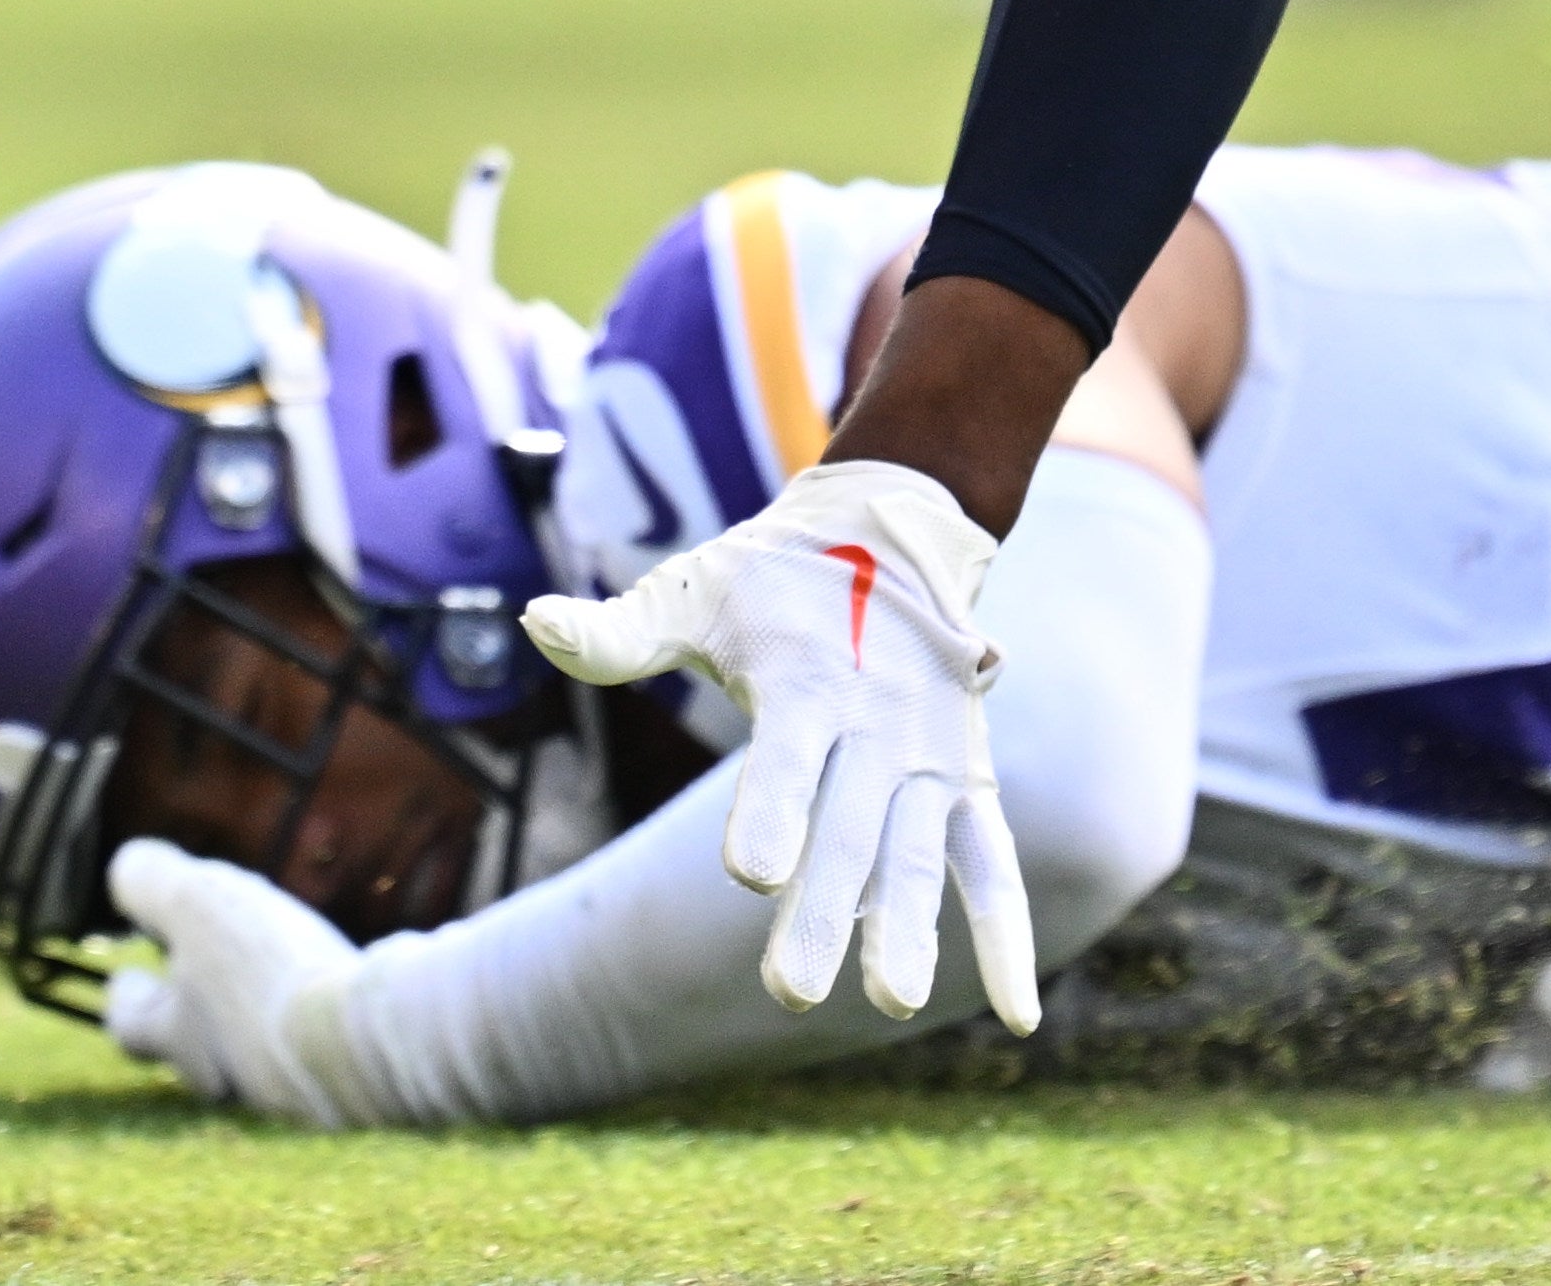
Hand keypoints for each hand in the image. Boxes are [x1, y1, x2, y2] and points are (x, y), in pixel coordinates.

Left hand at [101, 837, 390, 1127]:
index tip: (125, 975)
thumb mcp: (194, 905)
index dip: (125, 999)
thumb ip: (149, 883)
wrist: (372, 1043)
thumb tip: (123, 868)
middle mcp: (232, 1077)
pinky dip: (316, 1011)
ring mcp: (293, 1085)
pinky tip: (336, 980)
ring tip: (275, 961)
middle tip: (200, 969)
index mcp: (183, 1042)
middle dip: (196, 1009)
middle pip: (197, 1049)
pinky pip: (320, 1043)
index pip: (130, 1030)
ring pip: (261, 1047)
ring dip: (258, 1008)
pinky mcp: (350, 1078)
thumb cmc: (268, 973)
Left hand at [520, 455, 1034, 1026]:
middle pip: (848, 829)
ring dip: (908, 929)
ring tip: (889, 1003)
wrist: (890, 534)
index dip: (771, 811)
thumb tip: (532, 622)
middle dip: (821, 911)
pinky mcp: (965, 783)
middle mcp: (878, 726)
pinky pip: (992, 863)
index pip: (788, 757)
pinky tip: (1017, 1015)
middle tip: (786, 992)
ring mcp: (929, 760)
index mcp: (807, 681)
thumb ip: (618, 631)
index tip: (749, 876)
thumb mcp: (691, 590)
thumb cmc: (768, 577)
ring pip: (920, 855)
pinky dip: (1006, 935)